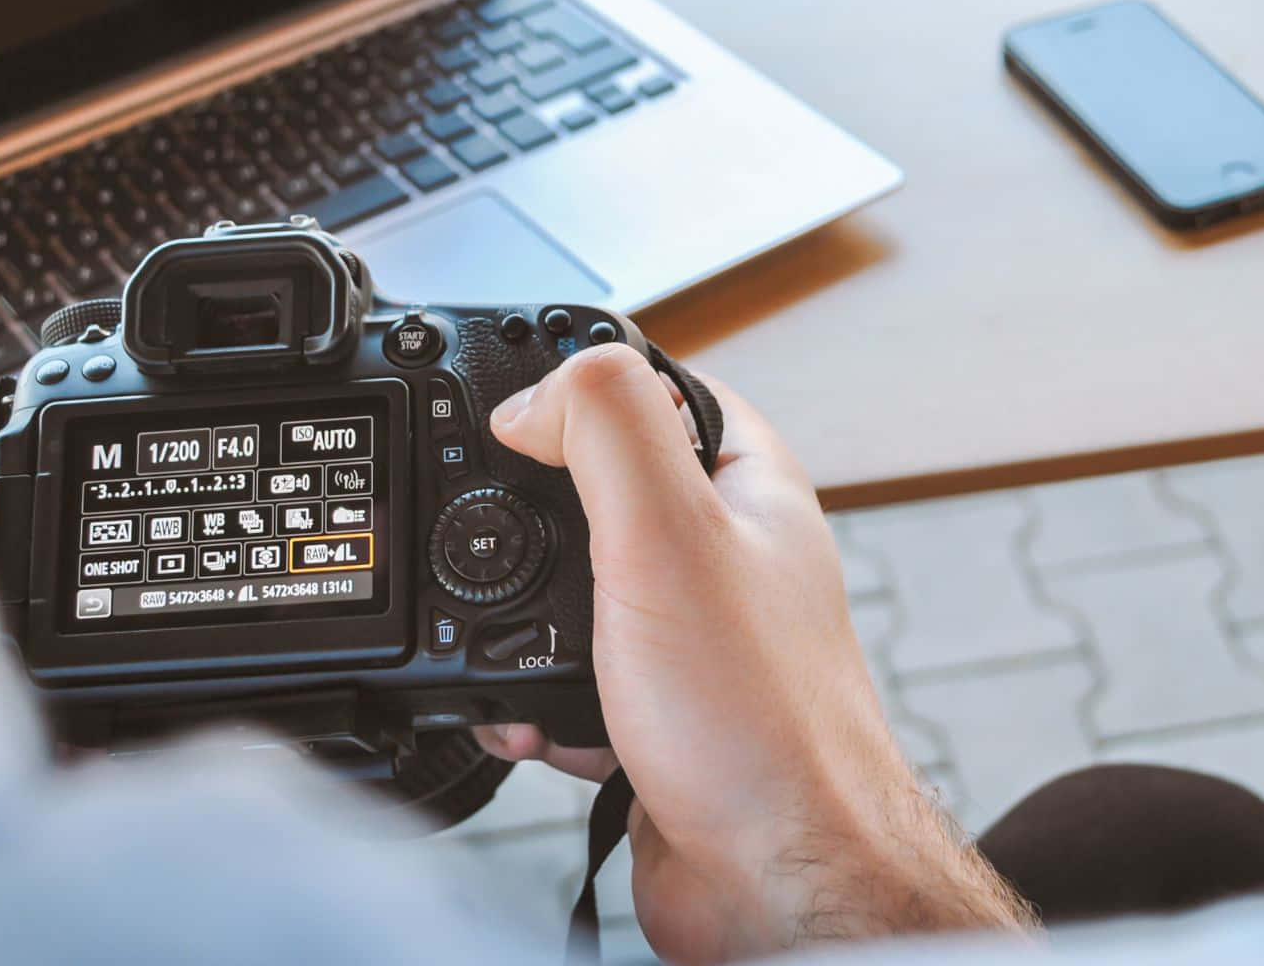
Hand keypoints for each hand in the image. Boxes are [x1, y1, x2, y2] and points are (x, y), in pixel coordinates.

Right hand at [475, 345, 1033, 961]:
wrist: (774, 879)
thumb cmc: (756, 720)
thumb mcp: (665, 532)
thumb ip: (602, 428)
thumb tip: (528, 397)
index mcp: (744, 485)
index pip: (654, 386)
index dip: (576, 384)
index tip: (510, 412)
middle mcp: (723, 554)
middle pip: (594, 490)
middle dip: (524, 521)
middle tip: (489, 542)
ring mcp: (690, 636)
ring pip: (569, 594)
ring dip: (516, 626)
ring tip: (513, 653)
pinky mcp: (654, 711)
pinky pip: (567, 682)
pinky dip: (532, 702)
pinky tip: (533, 724)